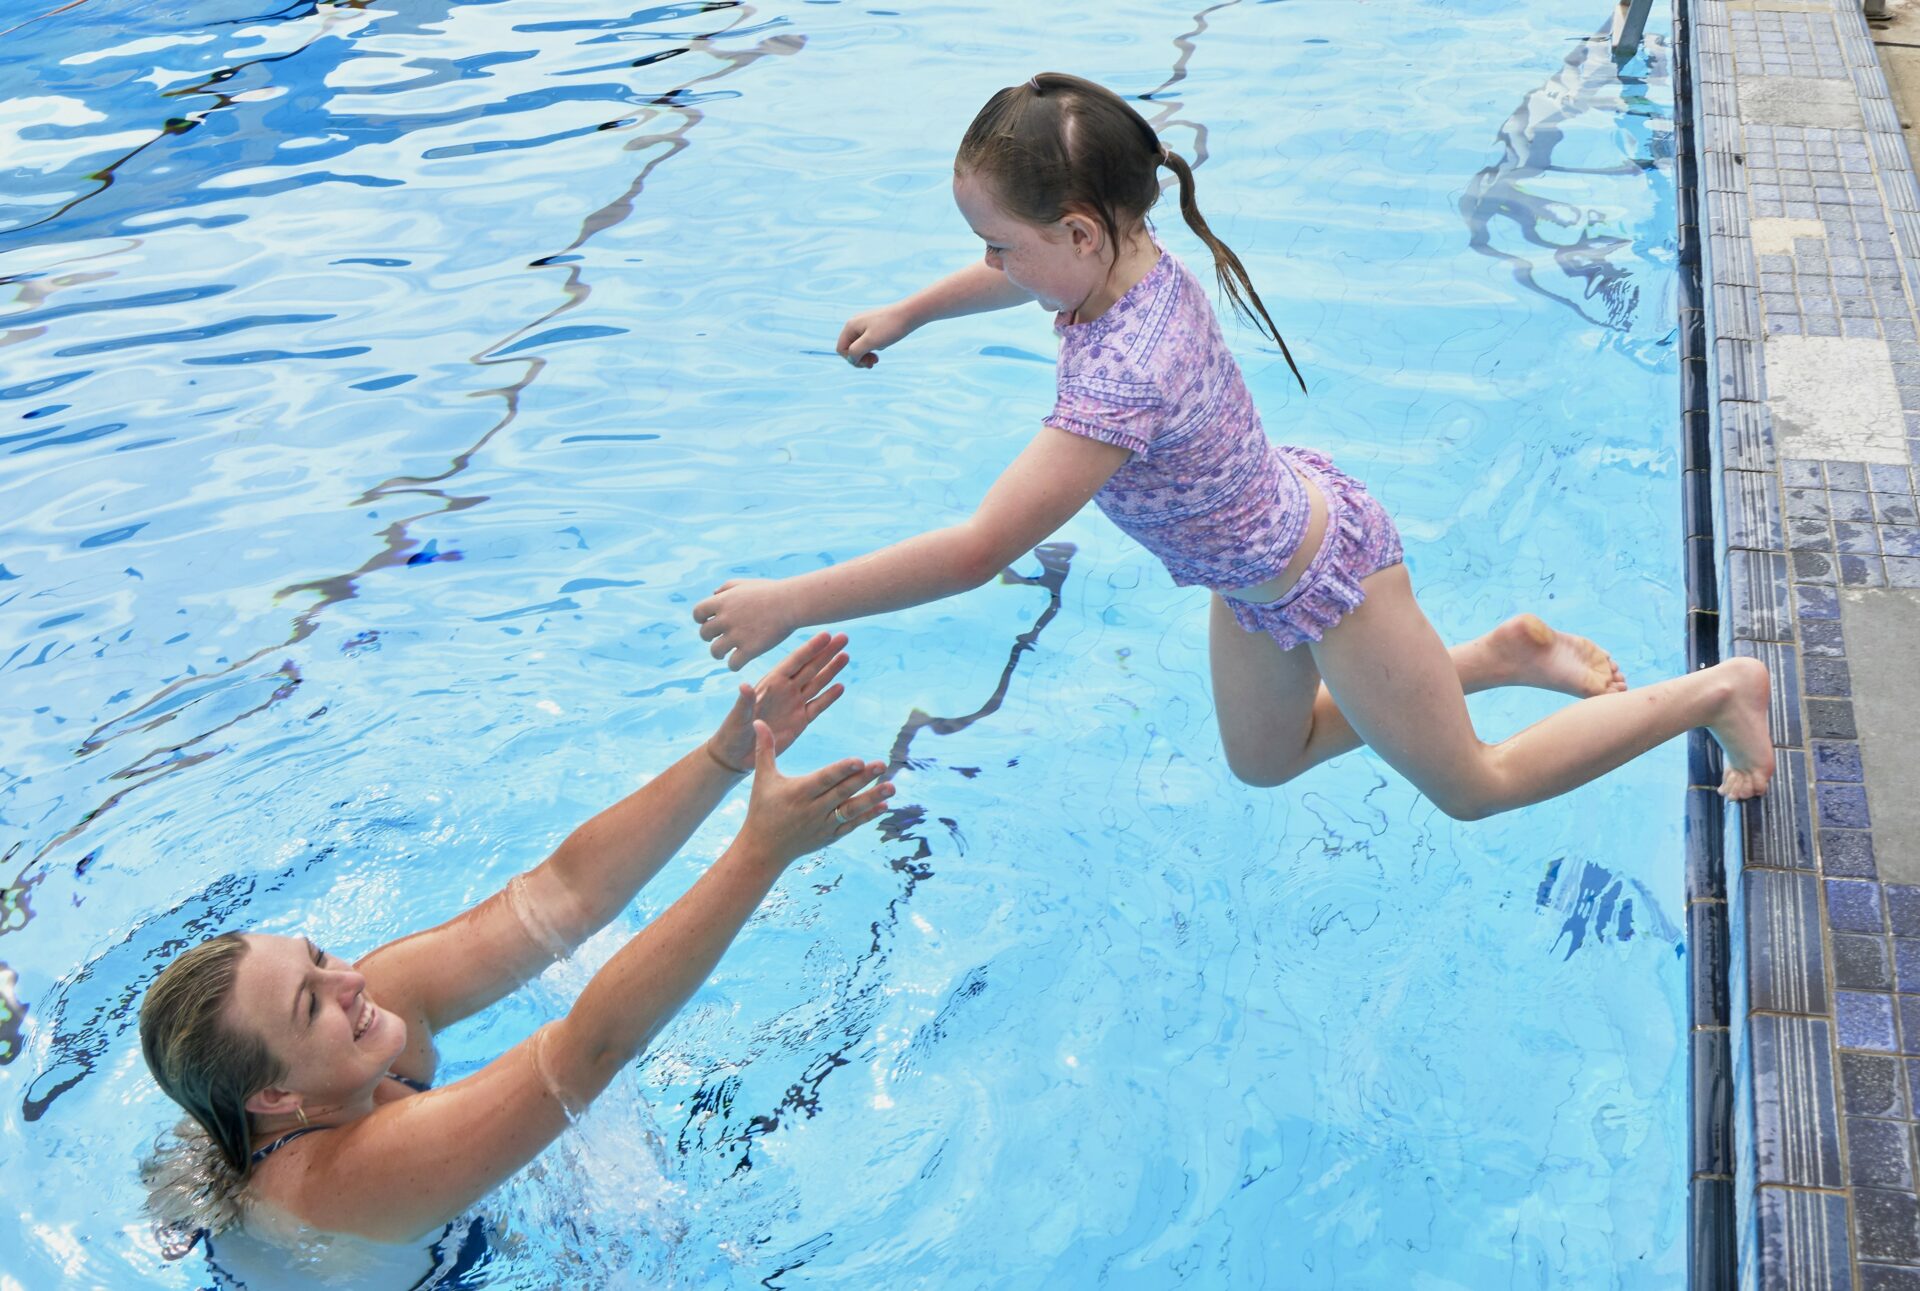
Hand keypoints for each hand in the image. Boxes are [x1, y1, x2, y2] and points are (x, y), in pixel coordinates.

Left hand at [693, 578, 795, 671]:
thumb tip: (714, 595)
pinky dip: (734, 664)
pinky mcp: (750, 650)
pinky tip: (740, 661)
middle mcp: (726, 618)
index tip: (711, 622)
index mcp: (722, 601)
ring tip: (727, 654)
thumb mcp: (746, 584)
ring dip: (719, 654)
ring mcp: (737, 635)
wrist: (792, 603)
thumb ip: (727, 588)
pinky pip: (732, 664)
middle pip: (704, 634)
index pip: (697, 613)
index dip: (702, 620)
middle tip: (721, 639)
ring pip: (715, 651)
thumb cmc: (772, 592)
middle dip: (710, 637)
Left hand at [706, 632, 849, 771]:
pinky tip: (840, 686)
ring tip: (845, 655)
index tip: (826, 635)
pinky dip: (829, 697)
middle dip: (826, 652)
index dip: (810, 648)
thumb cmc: (733, 731)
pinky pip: (817, 706)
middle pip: (810, 667)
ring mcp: (794, 704)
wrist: (738, 754)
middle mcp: (785, 690)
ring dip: (831, 670)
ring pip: (817, 683)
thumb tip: (744, 686)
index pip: (794, 662)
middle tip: (843, 637)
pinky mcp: (800, 721)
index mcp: (771, 684)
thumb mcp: (738, 716)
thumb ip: (745, 702)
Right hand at [735, 721, 891, 867]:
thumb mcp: (762, 779)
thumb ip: (764, 749)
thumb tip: (758, 721)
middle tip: (882, 764)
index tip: (860, 760)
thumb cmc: (762, 809)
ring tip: (892, 787)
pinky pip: (851, 825)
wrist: (763, 850)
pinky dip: (867, 817)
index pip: (824, 779)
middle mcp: (812, 809)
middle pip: (842, 792)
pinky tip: (884, 805)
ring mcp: (822, 825)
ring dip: (872, 798)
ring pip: (851, 810)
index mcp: (797, 793)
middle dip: (864, 779)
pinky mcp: (829, 836)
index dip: (842, 770)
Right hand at [835, 303, 914, 368]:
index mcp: (850, 326)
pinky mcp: (874, 327)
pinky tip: (882, 347)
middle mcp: (855, 324)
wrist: (909, 314)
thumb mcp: (870, 342)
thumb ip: (856, 352)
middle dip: (859, 358)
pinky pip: (868, 341)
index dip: (851, 359)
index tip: (866, 363)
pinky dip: (873, 348)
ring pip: (859, 346)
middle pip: (849, 348)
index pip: (841, 349)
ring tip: (877, 359)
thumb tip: (851, 360)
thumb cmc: (889, 328)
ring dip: (866, 355)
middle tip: (874, 363)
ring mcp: (864, 325)